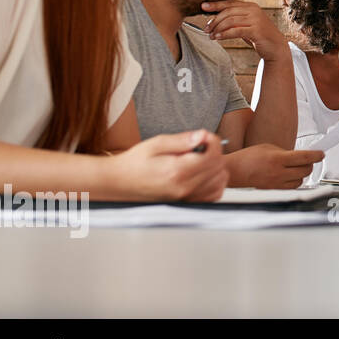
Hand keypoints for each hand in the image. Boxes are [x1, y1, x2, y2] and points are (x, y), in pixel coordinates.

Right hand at [109, 130, 227, 201]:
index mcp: (177, 171)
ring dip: (216, 167)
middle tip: (200, 145)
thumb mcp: (156, 144)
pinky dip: (215, 182)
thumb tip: (203, 135)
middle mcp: (184, 187)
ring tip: (200, 158)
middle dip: (215, 152)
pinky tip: (203, 172)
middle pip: (219, 167)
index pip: (213, 155)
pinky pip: (213, 195)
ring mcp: (186, 198)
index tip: (204, 136)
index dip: (213, 141)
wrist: (118, 183)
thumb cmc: (134, 163)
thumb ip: (182, 140)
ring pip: (220, 182)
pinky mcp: (186, 203)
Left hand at [200, 0, 287, 62]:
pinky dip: (224, 35)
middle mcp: (254, 10)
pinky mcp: (256, 30)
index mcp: (251, 6)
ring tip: (210, 35)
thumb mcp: (247, 24)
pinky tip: (217, 38)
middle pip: (228, 12)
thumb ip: (235, 19)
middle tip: (206, 29)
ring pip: (230, 21)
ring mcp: (256, 20)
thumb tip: (214, 18)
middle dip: (214, 20)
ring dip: (217, 29)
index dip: (216, 4)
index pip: (230, 2)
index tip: (203, 6)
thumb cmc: (258, 36)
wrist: (276, 47)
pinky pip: (235, 31)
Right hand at [225, 143, 324, 188]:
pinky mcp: (274, 190)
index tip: (321, 153)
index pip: (304, 157)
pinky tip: (292, 175)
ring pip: (301, 180)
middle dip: (310, 163)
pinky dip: (295, 180)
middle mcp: (278, 172)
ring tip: (298, 167)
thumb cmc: (248, 158)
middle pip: (305, 170)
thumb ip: (286, 152)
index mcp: (277, 159)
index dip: (316, 155)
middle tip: (309, 159)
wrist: (234, 171)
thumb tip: (300, 156)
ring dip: (303, 173)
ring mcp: (276, 183)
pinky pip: (292, 186)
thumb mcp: (268, 147)